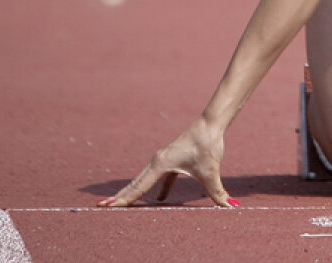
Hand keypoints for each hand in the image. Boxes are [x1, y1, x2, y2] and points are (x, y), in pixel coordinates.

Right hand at [97, 117, 237, 207]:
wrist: (211, 124)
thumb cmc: (208, 145)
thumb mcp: (211, 172)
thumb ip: (217, 192)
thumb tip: (230, 206)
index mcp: (160, 165)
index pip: (139, 187)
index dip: (124, 199)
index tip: (108, 206)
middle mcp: (157, 161)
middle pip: (135, 183)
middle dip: (121, 196)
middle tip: (102, 206)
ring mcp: (164, 160)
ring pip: (145, 180)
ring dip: (135, 192)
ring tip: (122, 203)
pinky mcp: (173, 159)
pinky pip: (160, 177)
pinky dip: (158, 188)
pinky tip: (161, 199)